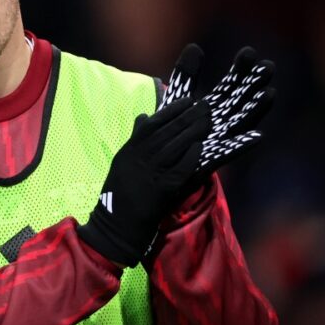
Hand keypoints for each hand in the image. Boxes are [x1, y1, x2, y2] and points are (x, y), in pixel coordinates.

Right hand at [77, 97, 210, 266]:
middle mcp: (139, 158)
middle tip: (205, 106)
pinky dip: (190, 156)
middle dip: (188, 117)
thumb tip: (144, 115)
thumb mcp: (122, 160)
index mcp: (129, 150)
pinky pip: (180, 168)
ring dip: (193, 132)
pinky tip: (201, 147)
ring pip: (175, 146)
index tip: (187, 101)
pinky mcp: (162, 188)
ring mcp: (151, 172)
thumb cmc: (119, 192)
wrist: (116, 223)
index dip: (171, 110)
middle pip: (167, 132)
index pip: (152, 124)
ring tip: (207, 121)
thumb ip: (135, 138)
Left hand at [161, 44, 274, 177]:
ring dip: (256, 110)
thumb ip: (187, 76)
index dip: (239, 70)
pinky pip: (228, 152)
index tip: (249, 52)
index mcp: (214, 108)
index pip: (230, 85)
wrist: (160, 166)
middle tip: (268, 66)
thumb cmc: (173, 133)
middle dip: (254, 85)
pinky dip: (242, 145)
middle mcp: (221, 123)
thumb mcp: (178, 101)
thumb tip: (195, 47)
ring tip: (270, 93)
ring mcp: (219, 141)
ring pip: (240, 123)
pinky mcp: (210, 160)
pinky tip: (257, 136)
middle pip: (240, 100)